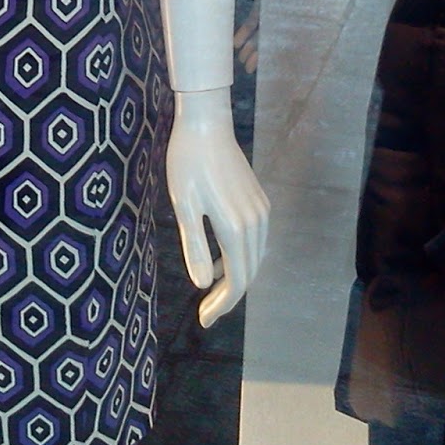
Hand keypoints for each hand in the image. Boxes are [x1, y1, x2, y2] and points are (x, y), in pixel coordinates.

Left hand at [166, 86, 269, 327]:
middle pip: (249, 272)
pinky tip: (217, 260)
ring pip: (254, 257)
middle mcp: (255, 223)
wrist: (206, 123)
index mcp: (235, 227)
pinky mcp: (258, 201)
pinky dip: (239, 257)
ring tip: (210, 291)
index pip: (236, 279)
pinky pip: (254, 240)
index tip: (204, 320)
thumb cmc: (187, 162)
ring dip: (235, 277)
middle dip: (229, 297)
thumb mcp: (184, 206)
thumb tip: (203, 285)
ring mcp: (260, 211)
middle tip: (205, 313)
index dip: (223, 304)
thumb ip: (194, 246)